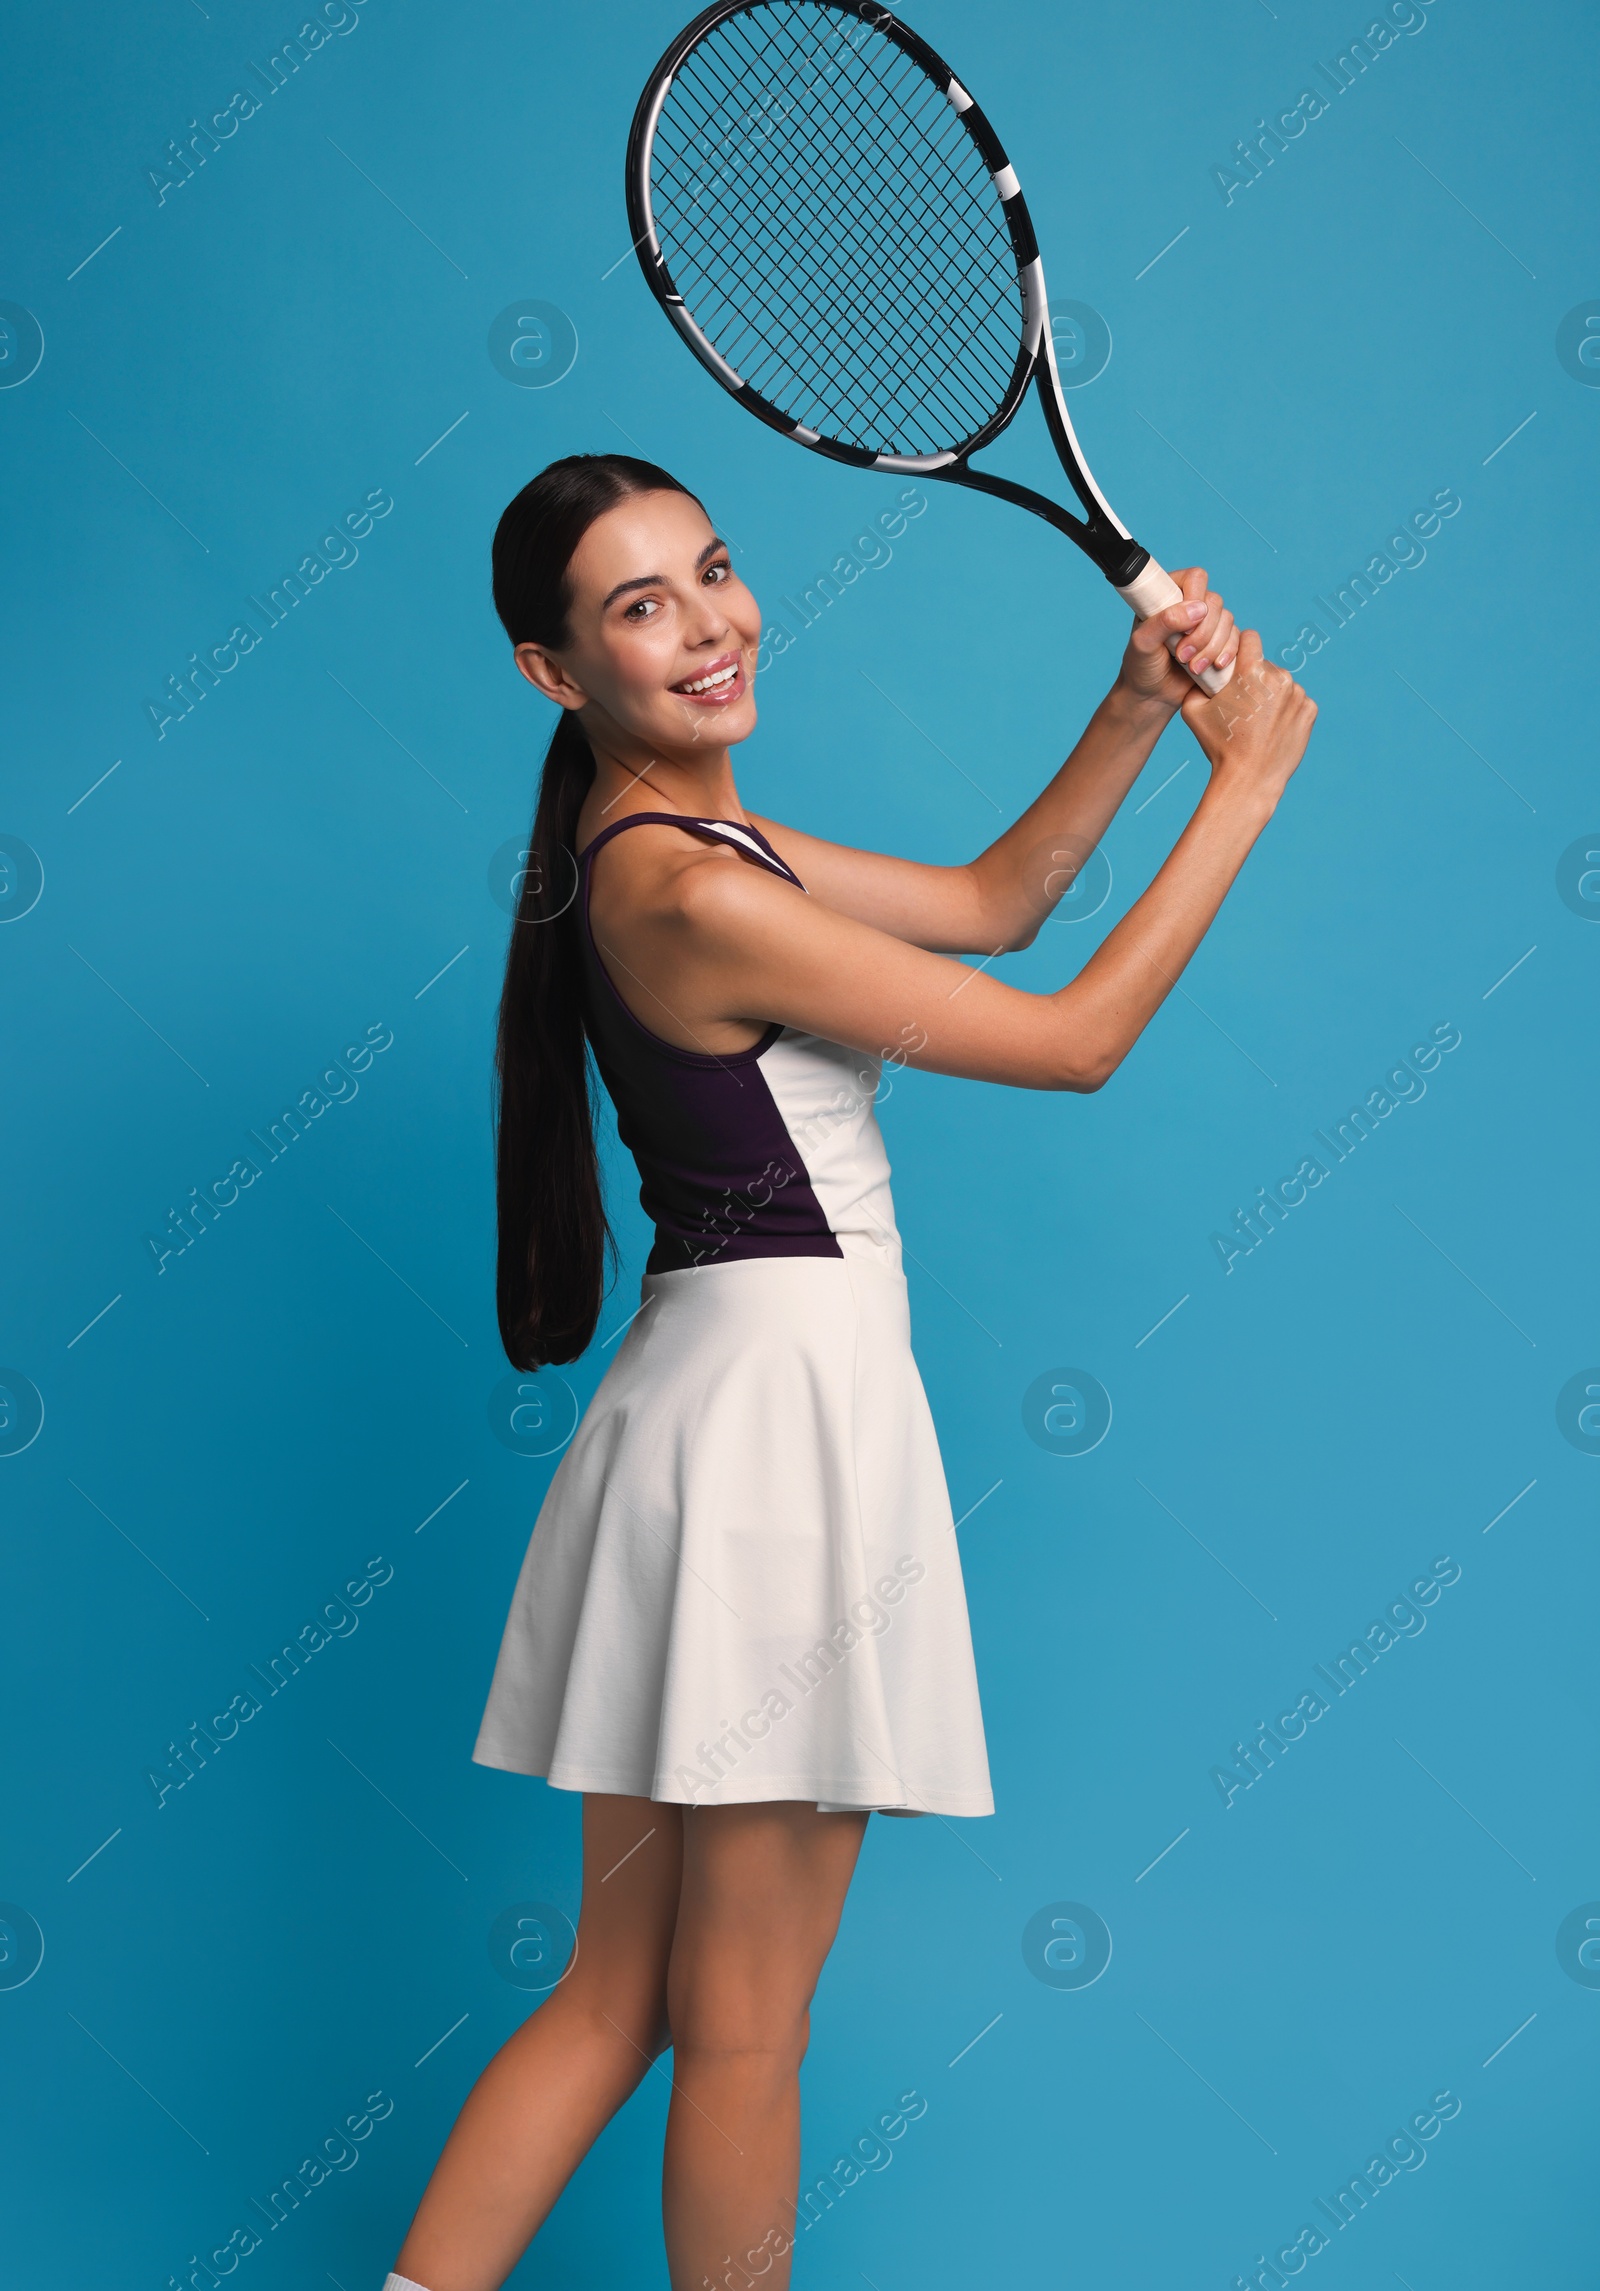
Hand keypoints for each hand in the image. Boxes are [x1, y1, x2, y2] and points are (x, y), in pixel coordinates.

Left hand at [1116, 566, 1238, 710]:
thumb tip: (1197, 610)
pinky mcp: (1219, 641)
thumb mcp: (1144, 643)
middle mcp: (1190, 603)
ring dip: (1213, 647)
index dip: (1195, 599)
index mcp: (1169, 594)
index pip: (1195, 578)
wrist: (1151, 696)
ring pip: (1227, 620)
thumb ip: (1164, 622)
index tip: (1183, 629)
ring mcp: (1206, 622)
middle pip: (1214, 602)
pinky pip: (1236, 637)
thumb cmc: (1141, 667)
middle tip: (1182, 656)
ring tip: (1193, 667)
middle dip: (1202, 633)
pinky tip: (1214, 666)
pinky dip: (1228, 652)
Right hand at [1180, 628, 1315, 809]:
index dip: (1240, 648)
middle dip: (1255, 678)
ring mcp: (1299, 694)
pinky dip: (1286, 710)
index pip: (1250, 638)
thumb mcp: (1193, 710)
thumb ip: (1197, 682)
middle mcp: (1280, 677)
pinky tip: (1272, 728)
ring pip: (1282, 684)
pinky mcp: (1310, 710)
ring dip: (1272, 694)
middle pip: (1266, 665)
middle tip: (1243, 704)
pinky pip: (1297, 701)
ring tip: (1257, 721)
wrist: (1248, 780)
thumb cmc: (1219, 746)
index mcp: (1252, 671)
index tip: (1236, 663)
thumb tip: (1201, 669)